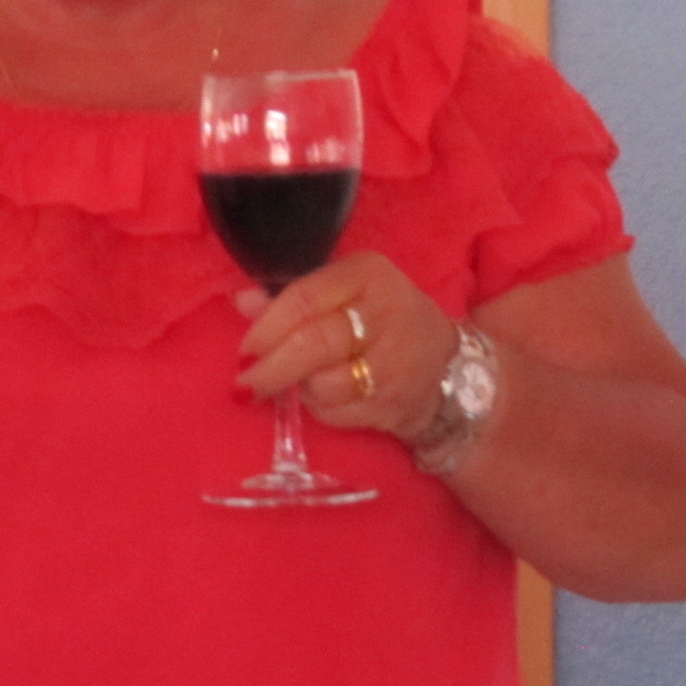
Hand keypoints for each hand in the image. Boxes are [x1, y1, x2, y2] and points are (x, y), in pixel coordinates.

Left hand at [235, 252, 458, 446]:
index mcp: (368, 274)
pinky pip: (337, 411)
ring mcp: (395, 360)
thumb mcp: (342, 294)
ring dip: (300, 389)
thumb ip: (292, 298)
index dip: (268, 326)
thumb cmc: (379, 321)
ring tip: (301, 383)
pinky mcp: (394, 401)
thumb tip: (242, 302)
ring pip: (323, 383)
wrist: (443, 365)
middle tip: (246, 383)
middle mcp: (386, 312)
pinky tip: (326, 398)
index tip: (245, 349)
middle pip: (314, 342)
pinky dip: (320, 409)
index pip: (306, 297)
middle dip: (273, 367)